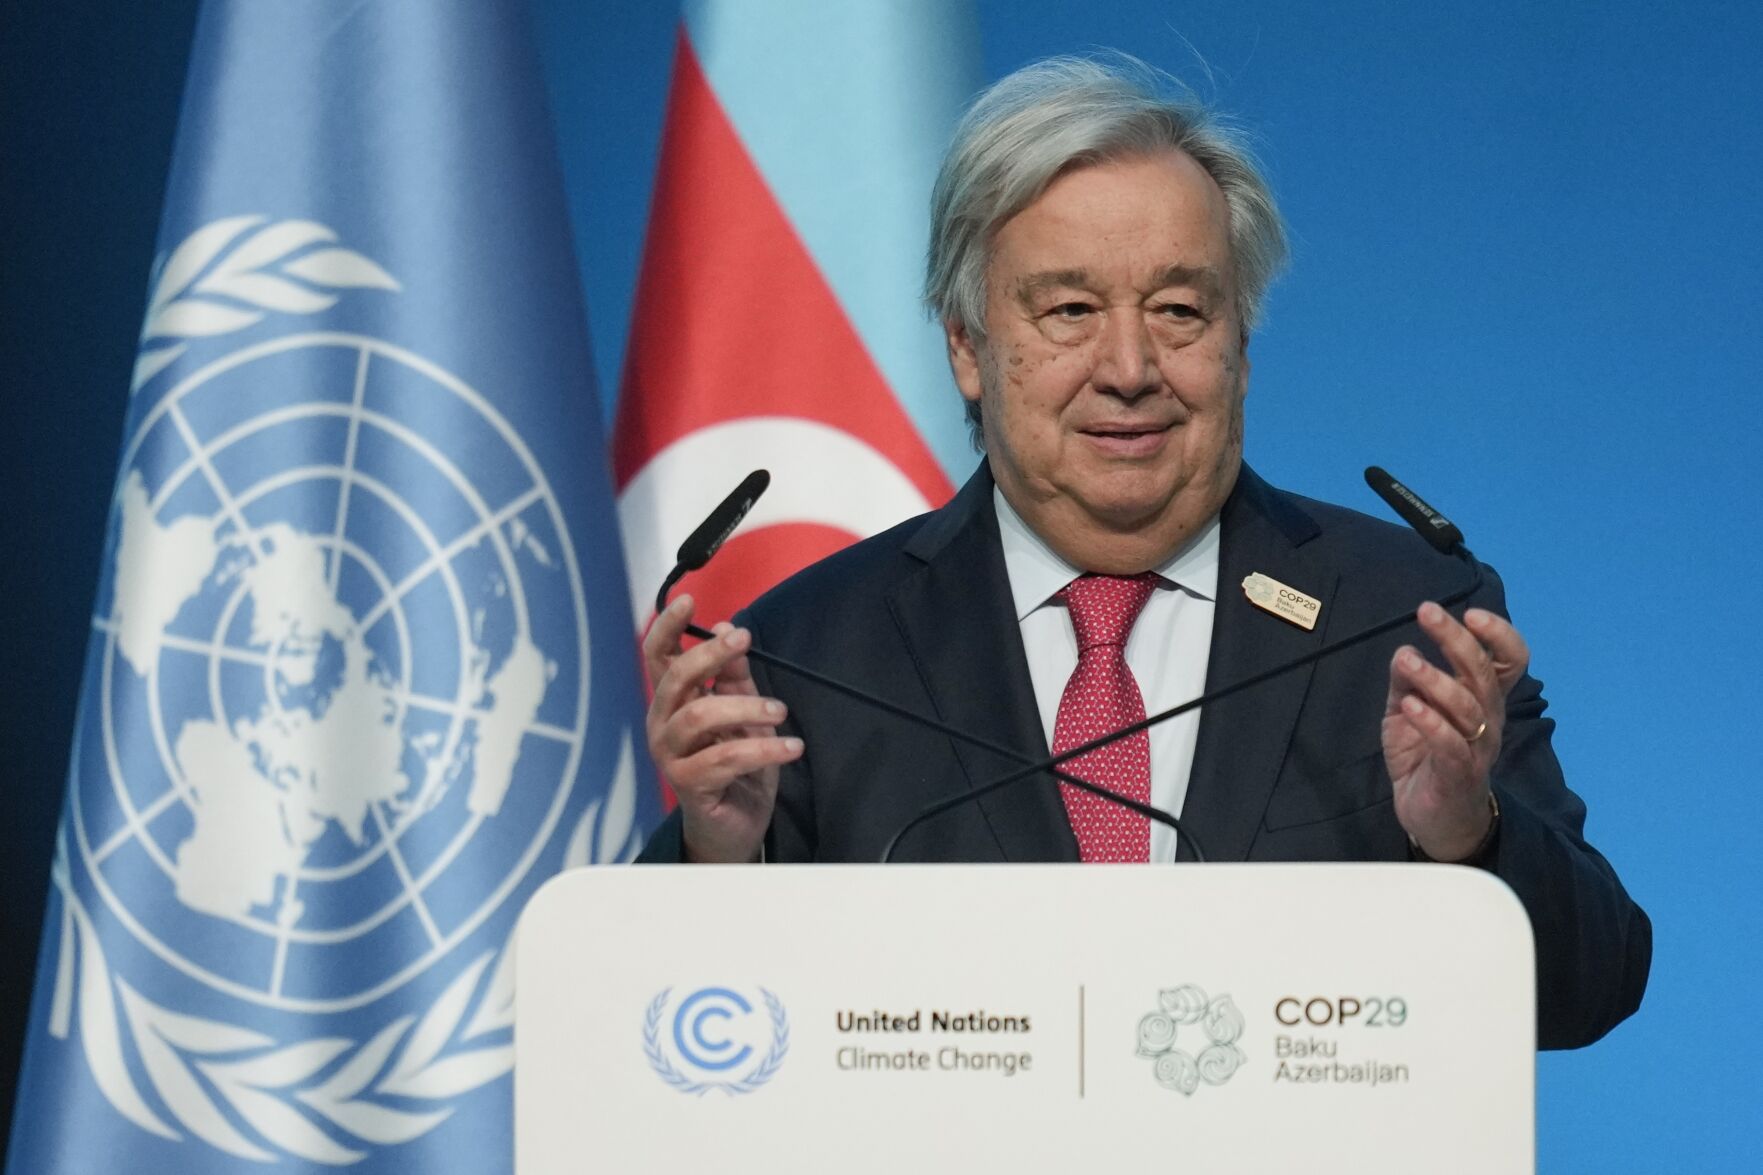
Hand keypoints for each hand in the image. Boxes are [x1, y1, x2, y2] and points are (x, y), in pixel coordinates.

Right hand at [643, 595, 802, 862]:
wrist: (734, 827)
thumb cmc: (736, 768)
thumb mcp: (742, 714)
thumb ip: (734, 677)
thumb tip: (729, 630)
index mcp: (673, 703)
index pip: (659, 657)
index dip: (668, 627)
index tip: (689, 601)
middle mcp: (663, 725)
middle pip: (676, 678)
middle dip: (711, 654)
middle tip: (744, 640)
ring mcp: (671, 756)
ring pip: (700, 715)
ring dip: (746, 706)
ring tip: (780, 712)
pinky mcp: (689, 784)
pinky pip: (726, 757)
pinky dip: (764, 747)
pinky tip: (791, 747)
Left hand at [1383, 601, 1528, 860]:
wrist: (1434, 819)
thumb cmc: (1426, 756)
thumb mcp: (1408, 711)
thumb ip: (1407, 681)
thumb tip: (1404, 650)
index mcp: (1483, 699)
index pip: (1509, 661)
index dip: (1498, 635)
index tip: (1471, 612)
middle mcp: (1489, 719)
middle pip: (1484, 674)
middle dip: (1456, 639)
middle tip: (1427, 612)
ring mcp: (1477, 747)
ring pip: (1467, 706)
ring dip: (1436, 679)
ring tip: (1407, 659)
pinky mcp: (1458, 774)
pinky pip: (1450, 744)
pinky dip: (1431, 723)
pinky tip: (1410, 705)